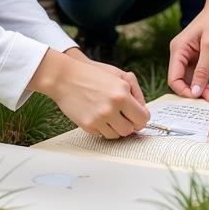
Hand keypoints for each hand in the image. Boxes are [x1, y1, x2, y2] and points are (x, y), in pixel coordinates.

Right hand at [29, 50, 149, 137]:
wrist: (65, 77)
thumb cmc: (92, 74)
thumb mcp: (118, 75)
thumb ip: (135, 92)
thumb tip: (143, 110)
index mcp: (122, 94)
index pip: (143, 118)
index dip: (141, 118)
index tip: (137, 116)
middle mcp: (112, 107)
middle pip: (131, 130)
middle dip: (129, 124)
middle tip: (123, 117)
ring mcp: (99, 118)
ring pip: (117, 135)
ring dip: (116, 128)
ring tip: (110, 116)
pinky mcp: (88, 125)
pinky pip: (103, 135)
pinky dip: (103, 128)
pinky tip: (98, 116)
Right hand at [168, 0, 208, 101]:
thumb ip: (203, 69)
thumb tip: (195, 92)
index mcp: (178, 50)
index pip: (173, 78)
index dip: (184, 92)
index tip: (200, 99)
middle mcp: (180, 54)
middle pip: (181, 81)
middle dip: (194, 92)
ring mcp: (189, 56)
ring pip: (190, 81)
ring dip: (201, 90)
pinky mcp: (198, 58)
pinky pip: (198, 76)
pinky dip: (205, 84)